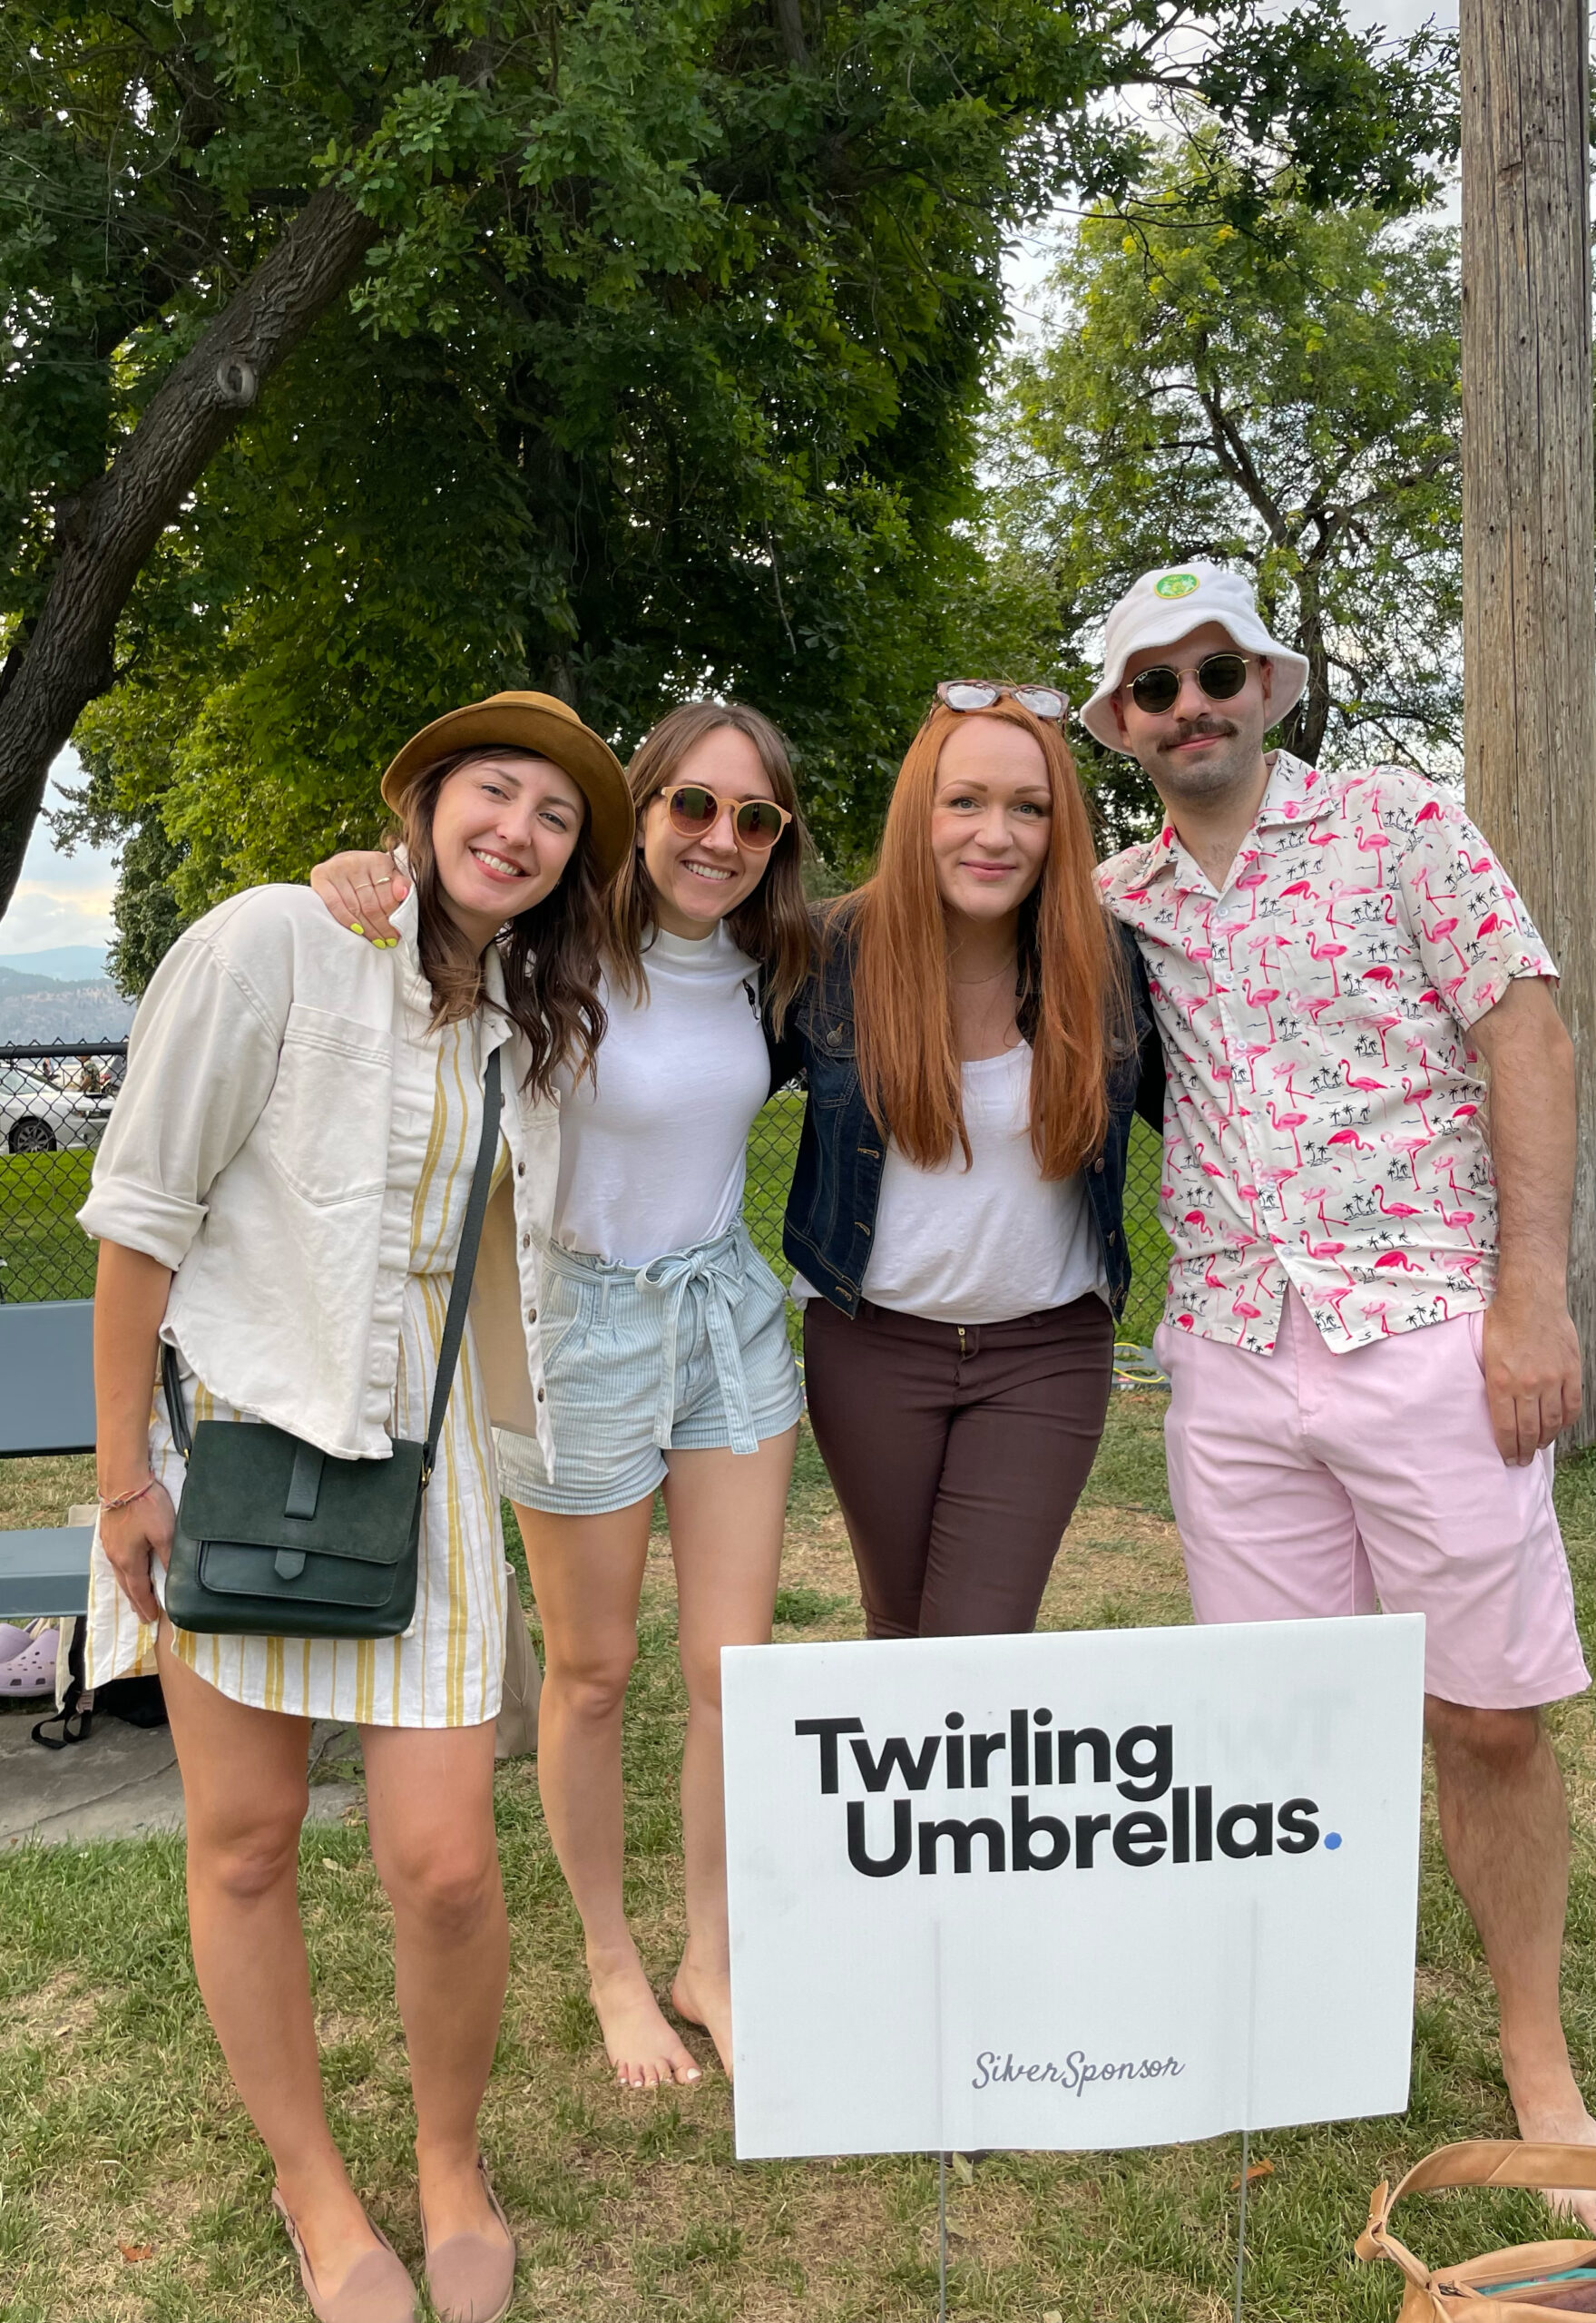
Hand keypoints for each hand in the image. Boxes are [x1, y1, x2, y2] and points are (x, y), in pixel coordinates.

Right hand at [99, 1482, 176, 1625]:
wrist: (123, 1480)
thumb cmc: (145, 1504)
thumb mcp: (165, 1532)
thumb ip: (168, 1557)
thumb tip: (173, 1578)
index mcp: (129, 1560)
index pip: (139, 1591)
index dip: (147, 1606)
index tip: (151, 1619)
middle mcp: (116, 1557)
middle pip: (127, 1586)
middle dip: (136, 1602)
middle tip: (143, 1615)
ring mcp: (110, 1545)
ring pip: (120, 1574)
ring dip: (129, 1588)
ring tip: (136, 1598)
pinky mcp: (109, 1534)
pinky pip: (116, 1562)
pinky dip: (124, 1573)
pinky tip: (127, 1570)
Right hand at [308, 849, 408, 943]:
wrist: (345, 864)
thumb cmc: (372, 875)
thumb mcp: (391, 877)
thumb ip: (401, 885)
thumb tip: (402, 893)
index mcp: (377, 860)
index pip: (388, 898)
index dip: (393, 918)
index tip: (398, 933)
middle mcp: (355, 861)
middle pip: (371, 905)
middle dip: (381, 927)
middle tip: (388, 941)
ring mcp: (336, 867)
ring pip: (354, 908)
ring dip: (367, 929)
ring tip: (376, 941)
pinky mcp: (320, 874)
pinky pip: (334, 904)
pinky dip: (346, 920)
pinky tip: (357, 930)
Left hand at [1481, 1284, 1582, 1464]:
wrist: (1531, 1298)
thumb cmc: (1503, 1322)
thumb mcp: (1485, 1355)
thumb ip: (1493, 1384)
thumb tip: (1497, 1411)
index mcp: (1502, 1382)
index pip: (1506, 1428)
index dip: (1507, 1449)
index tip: (1507, 1458)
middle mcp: (1529, 1385)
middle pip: (1528, 1430)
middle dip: (1524, 1450)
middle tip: (1521, 1460)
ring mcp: (1553, 1379)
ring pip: (1552, 1423)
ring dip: (1545, 1439)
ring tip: (1538, 1447)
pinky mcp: (1571, 1372)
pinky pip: (1572, 1406)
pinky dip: (1566, 1422)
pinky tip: (1558, 1428)